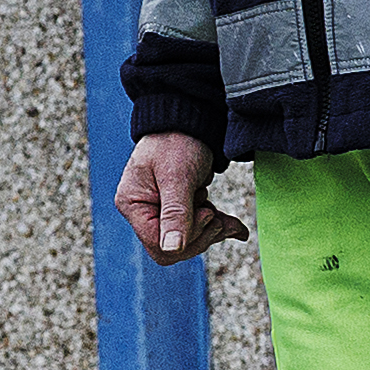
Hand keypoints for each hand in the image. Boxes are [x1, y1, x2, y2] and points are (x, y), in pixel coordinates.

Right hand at [116, 131, 241, 266]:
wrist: (189, 120)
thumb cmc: (176, 141)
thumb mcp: (177, 177)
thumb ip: (175, 213)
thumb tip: (172, 249)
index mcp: (133, 205)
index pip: (158, 245)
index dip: (186, 238)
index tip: (204, 213)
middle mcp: (143, 212)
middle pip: (174, 248)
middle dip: (200, 235)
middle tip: (211, 212)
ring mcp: (161, 212)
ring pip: (190, 241)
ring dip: (211, 230)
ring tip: (222, 214)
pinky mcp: (180, 209)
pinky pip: (200, 228)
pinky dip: (219, 226)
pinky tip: (236, 227)